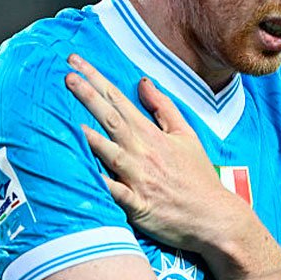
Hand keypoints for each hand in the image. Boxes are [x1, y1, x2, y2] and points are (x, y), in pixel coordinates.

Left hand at [64, 54, 252, 251]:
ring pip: (113, 154)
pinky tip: (87, 175)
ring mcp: (140, 180)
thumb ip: (163, 107)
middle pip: (112, 120)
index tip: (76, 62)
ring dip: (93, 138)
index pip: (120, 100)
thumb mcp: (185, 135)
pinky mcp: (138, 206)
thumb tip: (142, 81)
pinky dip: (104, 185)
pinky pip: (117, 194)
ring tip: (72, 121)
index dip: (97, 79)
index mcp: (152, 135)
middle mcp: (143, 153)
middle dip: (89, 97)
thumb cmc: (197, 176)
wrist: (213, 217)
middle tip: (68, 76)